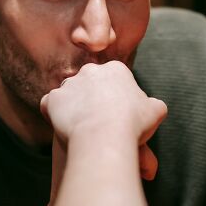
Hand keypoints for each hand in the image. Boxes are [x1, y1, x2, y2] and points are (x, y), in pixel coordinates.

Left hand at [40, 61, 166, 143]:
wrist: (104, 137)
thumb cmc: (132, 124)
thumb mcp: (155, 111)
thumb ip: (153, 104)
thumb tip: (152, 106)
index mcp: (115, 69)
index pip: (113, 79)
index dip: (115, 96)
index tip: (118, 112)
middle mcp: (90, 71)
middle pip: (90, 83)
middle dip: (93, 98)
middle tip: (100, 120)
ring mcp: (69, 84)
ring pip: (69, 94)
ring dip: (74, 106)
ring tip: (83, 127)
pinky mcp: (52, 99)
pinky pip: (50, 105)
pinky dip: (54, 115)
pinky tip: (64, 127)